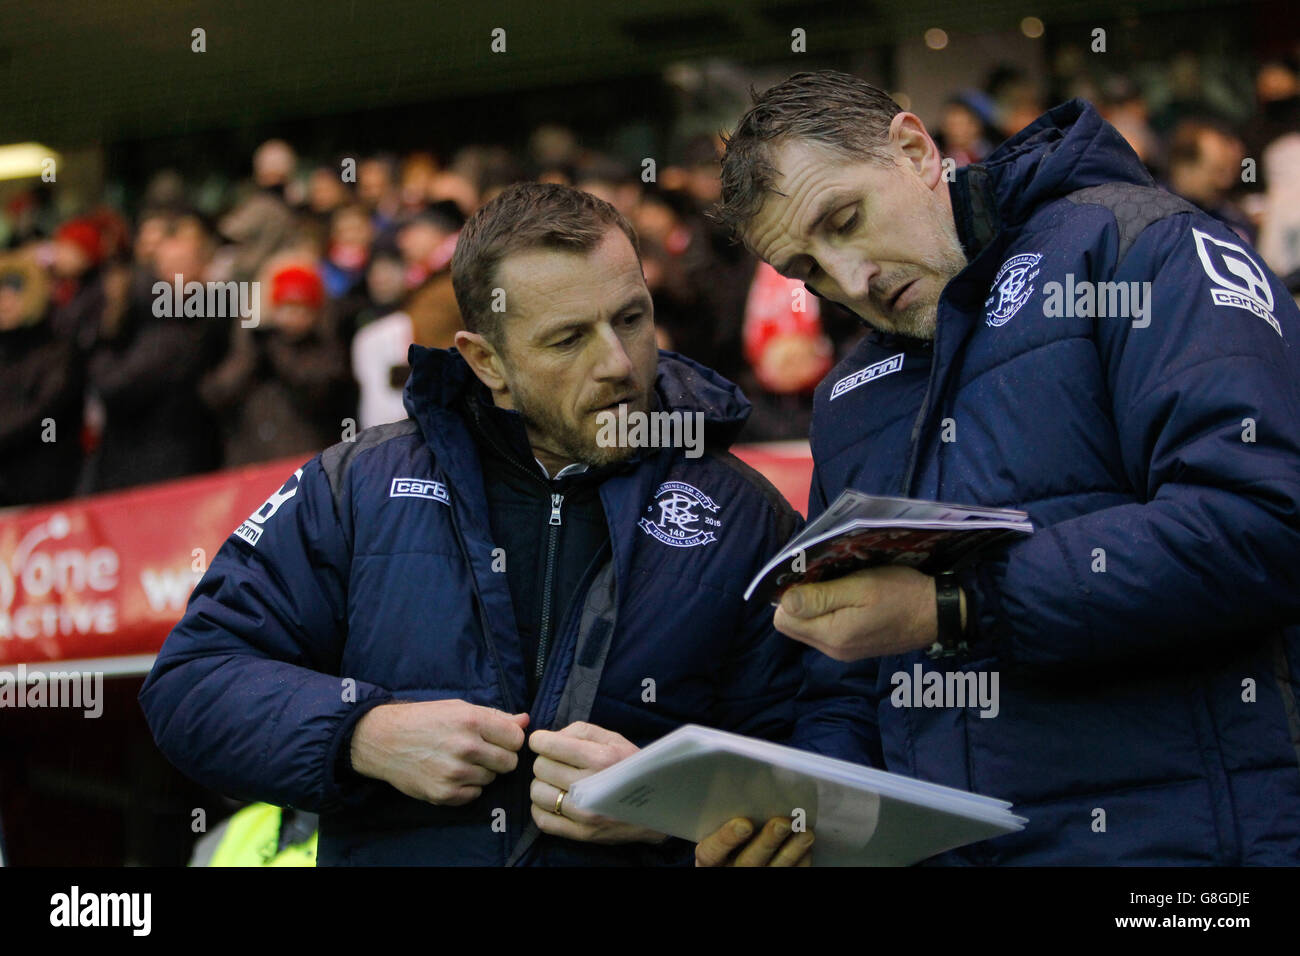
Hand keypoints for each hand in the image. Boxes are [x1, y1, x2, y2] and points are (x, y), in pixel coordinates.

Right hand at [349, 699, 528, 805]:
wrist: (384, 740)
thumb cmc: (424, 720)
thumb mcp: (459, 708)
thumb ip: (495, 716)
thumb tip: (525, 721)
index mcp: (472, 721)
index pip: (516, 739)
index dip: (510, 740)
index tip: (499, 739)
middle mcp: (465, 747)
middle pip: (509, 763)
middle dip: (500, 758)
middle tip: (482, 752)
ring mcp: (454, 773)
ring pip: (491, 779)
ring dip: (482, 772)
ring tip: (461, 760)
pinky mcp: (444, 793)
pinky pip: (474, 794)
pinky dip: (468, 787)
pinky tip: (452, 774)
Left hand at [528, 721, 666, 844]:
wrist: (657, 807)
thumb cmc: (632, 767)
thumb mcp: (614, 739)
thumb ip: (580, 731)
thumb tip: (550, 738)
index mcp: (600, 758)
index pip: (549, 745)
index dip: (540, 740)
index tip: (542, 741)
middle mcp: (590, 786)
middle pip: (541, 767)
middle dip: (545, 760)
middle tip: (557, 762)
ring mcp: (584, 814)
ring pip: (537, 792)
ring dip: (543, 784)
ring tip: (557, 782)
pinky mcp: (580, 834)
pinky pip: (541, 819)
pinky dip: (541, 807)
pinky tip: (556, 800)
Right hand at [695, 817, 814, 866]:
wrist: (734, 861)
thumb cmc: (725, 839)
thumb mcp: (714, 828)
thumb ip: (724, 815)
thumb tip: (745, 784)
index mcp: (710, 859)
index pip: (712, 852)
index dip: (727, 838)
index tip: (744, 823)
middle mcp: (730, 871)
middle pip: (748, 862)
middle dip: (767, 841)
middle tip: (782, 822)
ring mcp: (754, 877)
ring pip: (773, 870)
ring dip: (792, 851)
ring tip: (805, 832)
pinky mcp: (774, 877)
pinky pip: (791, 874)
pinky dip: (801, 860)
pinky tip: (807, 845)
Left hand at [774, 566, 960, 661]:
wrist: (938, 614)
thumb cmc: (900, 593)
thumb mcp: (860, 587)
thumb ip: (821, 597)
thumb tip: (783, 602)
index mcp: (831, 636)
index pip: (783, 620)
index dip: (789, 596)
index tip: (808, 577)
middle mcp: (832, 650)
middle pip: (794, 625)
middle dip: (802, 601)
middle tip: (825, 578)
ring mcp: (843, 652)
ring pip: (810, 627)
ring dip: (817, 606)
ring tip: (840, 585)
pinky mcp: (854, 648)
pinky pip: (827, 630)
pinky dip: (831, 613)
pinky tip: (849, 598)